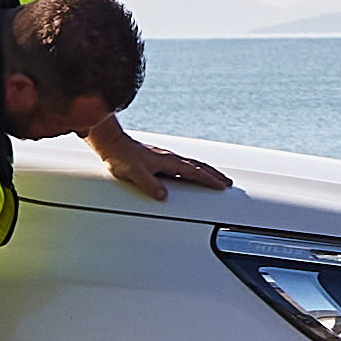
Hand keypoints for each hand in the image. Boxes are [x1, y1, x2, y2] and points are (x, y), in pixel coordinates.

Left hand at [92, 121, 226, 201]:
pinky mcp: (161, 160)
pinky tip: (193, 173)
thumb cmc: (122, 157)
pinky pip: (184, 165)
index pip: (194, 172)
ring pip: (193, 165)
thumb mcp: (135, 173)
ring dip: (207, 172)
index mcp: (168, 162)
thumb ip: (149, 185)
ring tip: (217, 178)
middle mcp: (170, 159)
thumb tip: (163, 195)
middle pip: (198, 166)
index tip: (222, 186)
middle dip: (214, 175)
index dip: (209, 180)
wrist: (113, 144)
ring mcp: (166, 159)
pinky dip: (195, 169)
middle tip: (227, 182)